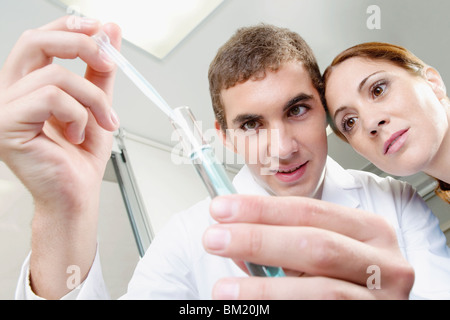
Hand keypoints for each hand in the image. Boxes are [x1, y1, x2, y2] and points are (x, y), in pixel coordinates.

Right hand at [0, 16, 120, 297]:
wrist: (77, 194)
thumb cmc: (82, 156)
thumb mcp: (97, 103)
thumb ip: (99, 69)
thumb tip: (110, 30)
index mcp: (26, 84)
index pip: (40, 39)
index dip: (69, 25)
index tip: (100, 29)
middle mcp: (8, 91)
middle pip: (36, 41)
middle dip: (80, 45)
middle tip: (109, 62)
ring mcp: (2, 107)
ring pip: (55, 75)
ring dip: (93, 99)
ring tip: (104, 123)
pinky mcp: (6, 124)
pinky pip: (51, 98)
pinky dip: (78, 115)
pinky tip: (77, 135)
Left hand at [204, 195, 414, 298]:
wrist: (364, 306)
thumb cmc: (342, 278)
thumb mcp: (319, 254)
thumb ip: (282, 244)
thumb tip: (233, 236)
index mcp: (370, 231)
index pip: (310, 211)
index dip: (262, 209)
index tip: (222, 209)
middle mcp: (384, 264)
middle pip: (315, 246)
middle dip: (258, 240)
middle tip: (214, 239)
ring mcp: (381, 300)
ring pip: (320, 290)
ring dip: (264, 289)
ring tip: (224, 288)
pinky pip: (319, 314)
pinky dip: (279, 309)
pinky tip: (250, 309)